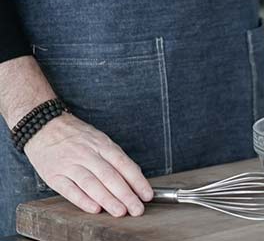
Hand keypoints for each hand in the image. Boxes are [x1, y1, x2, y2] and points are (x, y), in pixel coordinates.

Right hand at [24, 113, 153, 216]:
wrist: (43, 126)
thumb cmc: (77, 135)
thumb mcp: (99, 139)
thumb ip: (115, 157)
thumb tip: (135, 176)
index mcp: (102, 144)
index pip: (123, 164)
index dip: (137, 181)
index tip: (147, 195)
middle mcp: (87, 154)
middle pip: (109, 176)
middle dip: (126, 195)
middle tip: (137, 209)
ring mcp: (70, 164)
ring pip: (91, 184)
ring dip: (107, 200)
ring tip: (120, 211)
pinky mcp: (54, 174)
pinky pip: (69, 189)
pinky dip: (83, 200)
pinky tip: (94, 208)